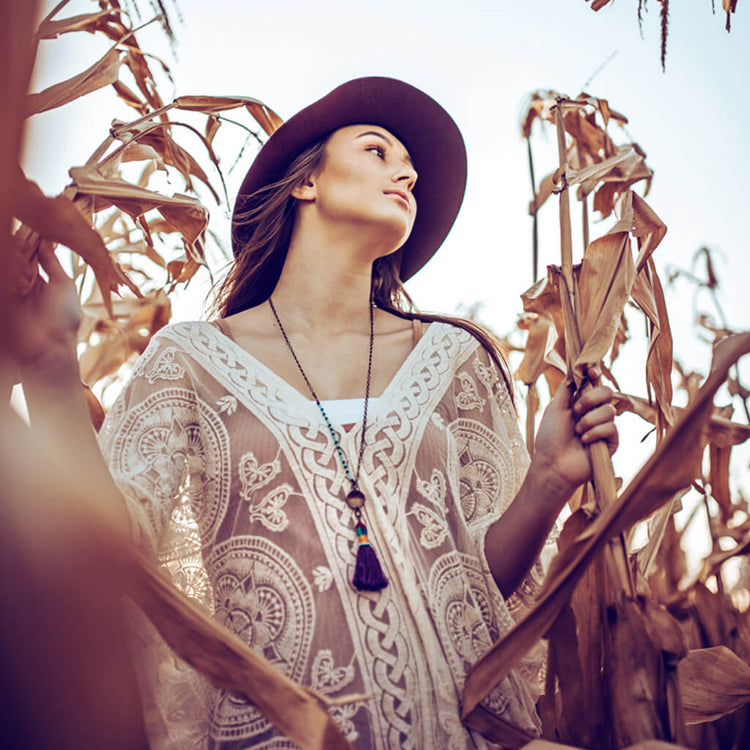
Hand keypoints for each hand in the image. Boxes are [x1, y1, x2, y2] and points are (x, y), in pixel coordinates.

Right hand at [8, 238, 81, 378]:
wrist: (49, 346)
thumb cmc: (64, 317)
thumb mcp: (63, 285)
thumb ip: (52, 263)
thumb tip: (44, 241)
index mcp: (42, 282)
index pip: (30, 256)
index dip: (27, 242)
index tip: (25, 225)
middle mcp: (25, 285)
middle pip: (15, 259)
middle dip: (15, 247)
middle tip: (13, 229)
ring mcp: (12, 292)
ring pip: (8, 267)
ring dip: (11, 258)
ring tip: (17, 254)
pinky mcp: (4, 299)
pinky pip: (4, 279)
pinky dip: (7, 272)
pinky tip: (13, 269)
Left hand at [530, 366, 618, 493]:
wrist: (553, 464)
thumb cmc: (550, 438)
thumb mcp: (555, 408)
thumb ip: (567, 390)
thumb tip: (576, 372)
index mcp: (580, 403)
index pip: (594, 384)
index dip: (595, 375)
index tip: (591, 371)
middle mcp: (594, 413)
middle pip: (608, 392)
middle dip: (591, 398)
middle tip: (576, 409)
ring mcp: (604, 427)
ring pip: (610, 410)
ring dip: (589, 420)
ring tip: (577, 432)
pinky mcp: (611, 442)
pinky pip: (612, 428)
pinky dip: (595, 433)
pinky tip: (584, 441)